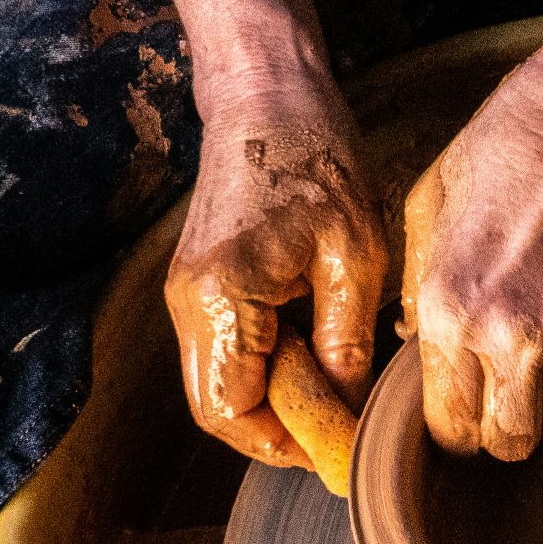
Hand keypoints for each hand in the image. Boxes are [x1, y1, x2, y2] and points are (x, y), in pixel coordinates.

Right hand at [166, 85, 387, 467]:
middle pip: (218, 409)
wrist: (268, 94)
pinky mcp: (200, 283)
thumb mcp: (354, 257)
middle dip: (278, 430)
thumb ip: (346, 343)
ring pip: (221, 383)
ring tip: (335, 383)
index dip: (283, 444)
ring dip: (274, 398)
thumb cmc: (316, 158)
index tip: (335, 449)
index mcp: (222, 298)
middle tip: (339, 427)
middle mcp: (189, 303)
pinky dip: (268, 367)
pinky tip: (316, 346)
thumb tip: (348, 411)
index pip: (233, 413)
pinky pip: (228, 351)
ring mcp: (187, 294)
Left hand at [401, 50, 542, 460]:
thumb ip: (414, 293)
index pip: (448, 428)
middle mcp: (506, 337)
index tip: (465, 406)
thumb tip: (414, 346)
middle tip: (509, 395)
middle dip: (505, 429)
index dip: (456, 428)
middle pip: (508, 443)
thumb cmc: (492, 160)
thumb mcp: (422, 217)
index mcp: (446, 312)